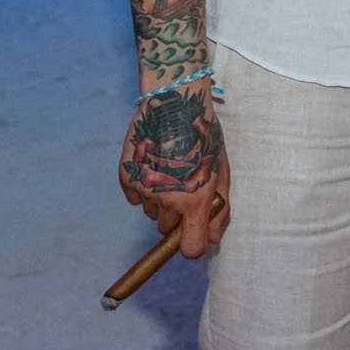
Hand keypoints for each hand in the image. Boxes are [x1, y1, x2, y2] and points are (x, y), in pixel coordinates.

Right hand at [119, 84, 231, 258]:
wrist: (174, 101)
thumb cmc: (203, 135)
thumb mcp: (222, 170)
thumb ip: (220, 209)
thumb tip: (211, 240)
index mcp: (194, 201)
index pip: (189, 248)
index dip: (192, 242)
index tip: (192, 230)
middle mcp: (167, 201)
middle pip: (168, 228)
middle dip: (176, 215)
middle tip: (182, 186)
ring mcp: (144, 189)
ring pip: (152, 212)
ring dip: (159, 200)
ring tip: (167, 170)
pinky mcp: (127, 177)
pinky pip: (134, 197)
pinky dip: (142, 187)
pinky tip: (152, 164)